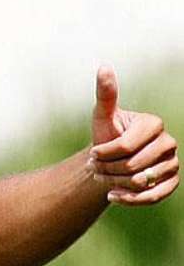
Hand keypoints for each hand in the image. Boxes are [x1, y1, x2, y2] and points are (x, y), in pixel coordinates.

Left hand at [90, 66, 178, 205]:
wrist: (111, 160)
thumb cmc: (106, 135)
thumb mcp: (102, 115)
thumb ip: (105, 93)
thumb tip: (103, 66)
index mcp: (154, 124)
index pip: (125, 146)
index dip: (104, 153)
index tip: (93, 153)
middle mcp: (169, 143)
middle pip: (132, 166)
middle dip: (108, 169)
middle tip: (95, 167)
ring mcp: (173, 164)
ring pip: (140, 182)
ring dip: (115, 183)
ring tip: (103, 177)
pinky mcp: (171, 183)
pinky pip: (152, 197)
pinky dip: (130, 199)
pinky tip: (113, 196)